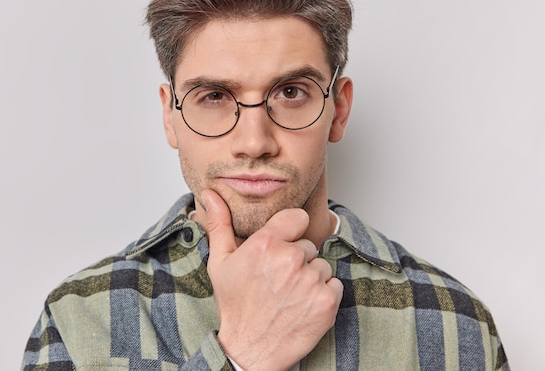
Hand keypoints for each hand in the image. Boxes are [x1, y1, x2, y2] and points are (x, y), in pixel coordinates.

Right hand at [202, 190, 342, 370]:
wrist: (250, 349)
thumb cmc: (235, 306)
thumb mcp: (220, 263)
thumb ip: (219, 224)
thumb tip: (210, 194)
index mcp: (265, 244)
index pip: (298, 217)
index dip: (292, 231)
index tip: (284, 244)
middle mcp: (289, 258)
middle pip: (308, 246)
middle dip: (297, 260)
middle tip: (278, 281)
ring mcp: (310, 280)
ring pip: (320, 266)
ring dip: (310, 278)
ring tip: (289, 295)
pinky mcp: (326, 301)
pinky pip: (334, 284)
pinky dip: (323, 295)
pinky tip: (303, 305)